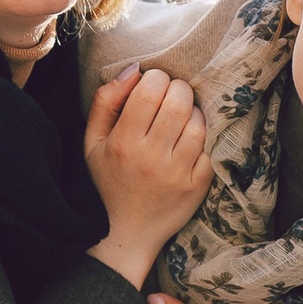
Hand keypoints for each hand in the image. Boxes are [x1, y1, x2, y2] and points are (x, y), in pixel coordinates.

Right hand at [84, 65, 210, 287]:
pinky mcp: (197, 186)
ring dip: (193, 111)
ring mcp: (177, 173)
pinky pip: (211, 147)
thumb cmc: (107, 182)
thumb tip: (134, 69)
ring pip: (198, 122)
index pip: (150, 91)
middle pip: (179, 101)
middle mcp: (151, 157)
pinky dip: (204, 136)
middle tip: (172, 96)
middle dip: (178, 89)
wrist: (125, 234)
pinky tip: (190, 139)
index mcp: (123, 143)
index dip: (156, 78)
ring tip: (182, 117)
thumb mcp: (92, 142)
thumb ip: (106, 101)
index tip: (153, 85)